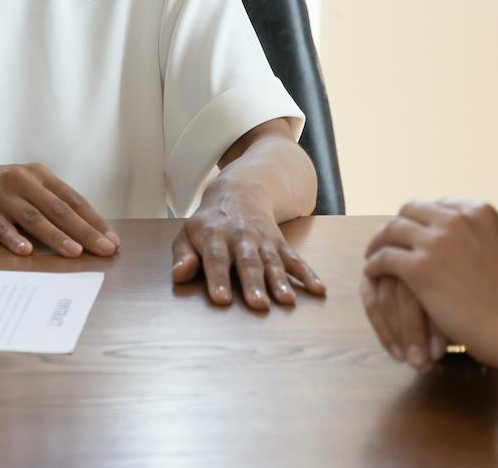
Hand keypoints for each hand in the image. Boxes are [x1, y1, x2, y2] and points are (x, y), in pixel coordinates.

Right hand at [0, 163, 118, 257]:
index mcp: (37, 174)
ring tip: (74, 252)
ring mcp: (1, 194)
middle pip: (59, 209)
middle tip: (105, 250)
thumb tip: (86, 230)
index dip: (94, 220)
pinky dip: (13, 239)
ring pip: (34, 218)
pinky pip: (0, 227)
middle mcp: (21, 180)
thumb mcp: (23, 188)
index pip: (72, 199)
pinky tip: (25, 252)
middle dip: (85, 231)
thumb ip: (48, 202)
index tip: (112, 240)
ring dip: (56, 237)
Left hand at [171, 192, 323, 308]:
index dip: (218, 279)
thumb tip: (179, 274)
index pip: (216, 260)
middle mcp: (241, 238)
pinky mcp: (280, 244)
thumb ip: (183, 255)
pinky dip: (308, 273)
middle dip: (253, 283)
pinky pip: (295, 259)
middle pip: (247, 262)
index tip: (221, 299)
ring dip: (280, 281)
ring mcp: (263, 241)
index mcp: (214, 237)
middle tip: (258, 305)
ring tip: (287, 301)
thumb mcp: (187, 234)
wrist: (240, 192)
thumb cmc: (209, 224)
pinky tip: (318, 289)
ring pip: (272, 262)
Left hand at [361, 199, 497, 364]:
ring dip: (379, 242)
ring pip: (392, 231)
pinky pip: (384, 258)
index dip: (421, 220)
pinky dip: (374, 264)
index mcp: (479, 210)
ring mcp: (436, 241)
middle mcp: (456, 218)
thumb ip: (472, 237)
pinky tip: (372, 273)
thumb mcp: (497, 249)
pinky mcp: (419, 267)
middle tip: (387, 241)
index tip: (412, 233)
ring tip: (373, 254)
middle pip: (411, 211)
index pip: (437, 205)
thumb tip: (441, 238)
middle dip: (398, 226)